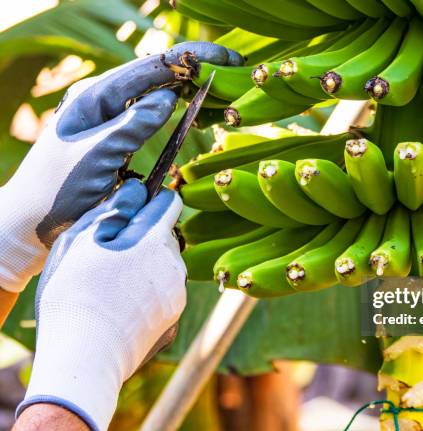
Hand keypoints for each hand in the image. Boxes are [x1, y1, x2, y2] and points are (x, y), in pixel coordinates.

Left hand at [0, 42, 240, 291]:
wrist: (32, 221)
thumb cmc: (56, 189)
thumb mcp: (95, 154)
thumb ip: (132, 125)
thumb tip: (169, 97)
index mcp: (94, 95)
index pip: (149, 66)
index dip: (189, 59)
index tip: (223, 59)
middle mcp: (103, 100)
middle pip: (155, 72)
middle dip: (193, 65)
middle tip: (231, 65)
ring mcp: (109, 117)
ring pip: (155, 90)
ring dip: (187, 84)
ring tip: (220, 80)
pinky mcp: (116, 137)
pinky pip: (151, 114)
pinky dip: (176, 108)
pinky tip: (192, 107)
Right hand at [16, 179, 186, 430]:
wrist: (85, 358)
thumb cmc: (74, 296)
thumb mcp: (79, 241)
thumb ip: (112, 210)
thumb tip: (136, 191)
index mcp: (153, 238)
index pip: (168, 201)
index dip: (151, 199)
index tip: (133, 207)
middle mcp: (174, 263)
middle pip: (165, 235)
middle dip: (144, 236)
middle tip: (109, 254)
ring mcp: (177, 293)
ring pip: (166, 265)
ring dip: (147, 265)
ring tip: (113, 285)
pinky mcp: (174, 317)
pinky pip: (165, 292)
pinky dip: (149, 293)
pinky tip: (123, 307)